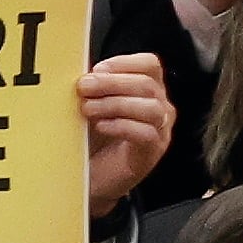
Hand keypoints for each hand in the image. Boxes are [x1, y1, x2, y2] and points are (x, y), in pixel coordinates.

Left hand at [77, 55, 174, 216]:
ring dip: (115, 104)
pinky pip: (145, 133)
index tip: (96, 68)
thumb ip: (93, 86)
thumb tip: (81, 67)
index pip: (150, 64)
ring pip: (150, 107)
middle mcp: (160, 107)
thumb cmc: (94, 140)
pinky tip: (102, 127)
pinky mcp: (153, 152)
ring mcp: (160, 130)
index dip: (124, 63)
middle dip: (112, 82)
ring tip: (89, 109)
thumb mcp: (92, 105)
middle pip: (147, 84)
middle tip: (84, 87)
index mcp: (148, 90)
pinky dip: (121, 126)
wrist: (92, 179)